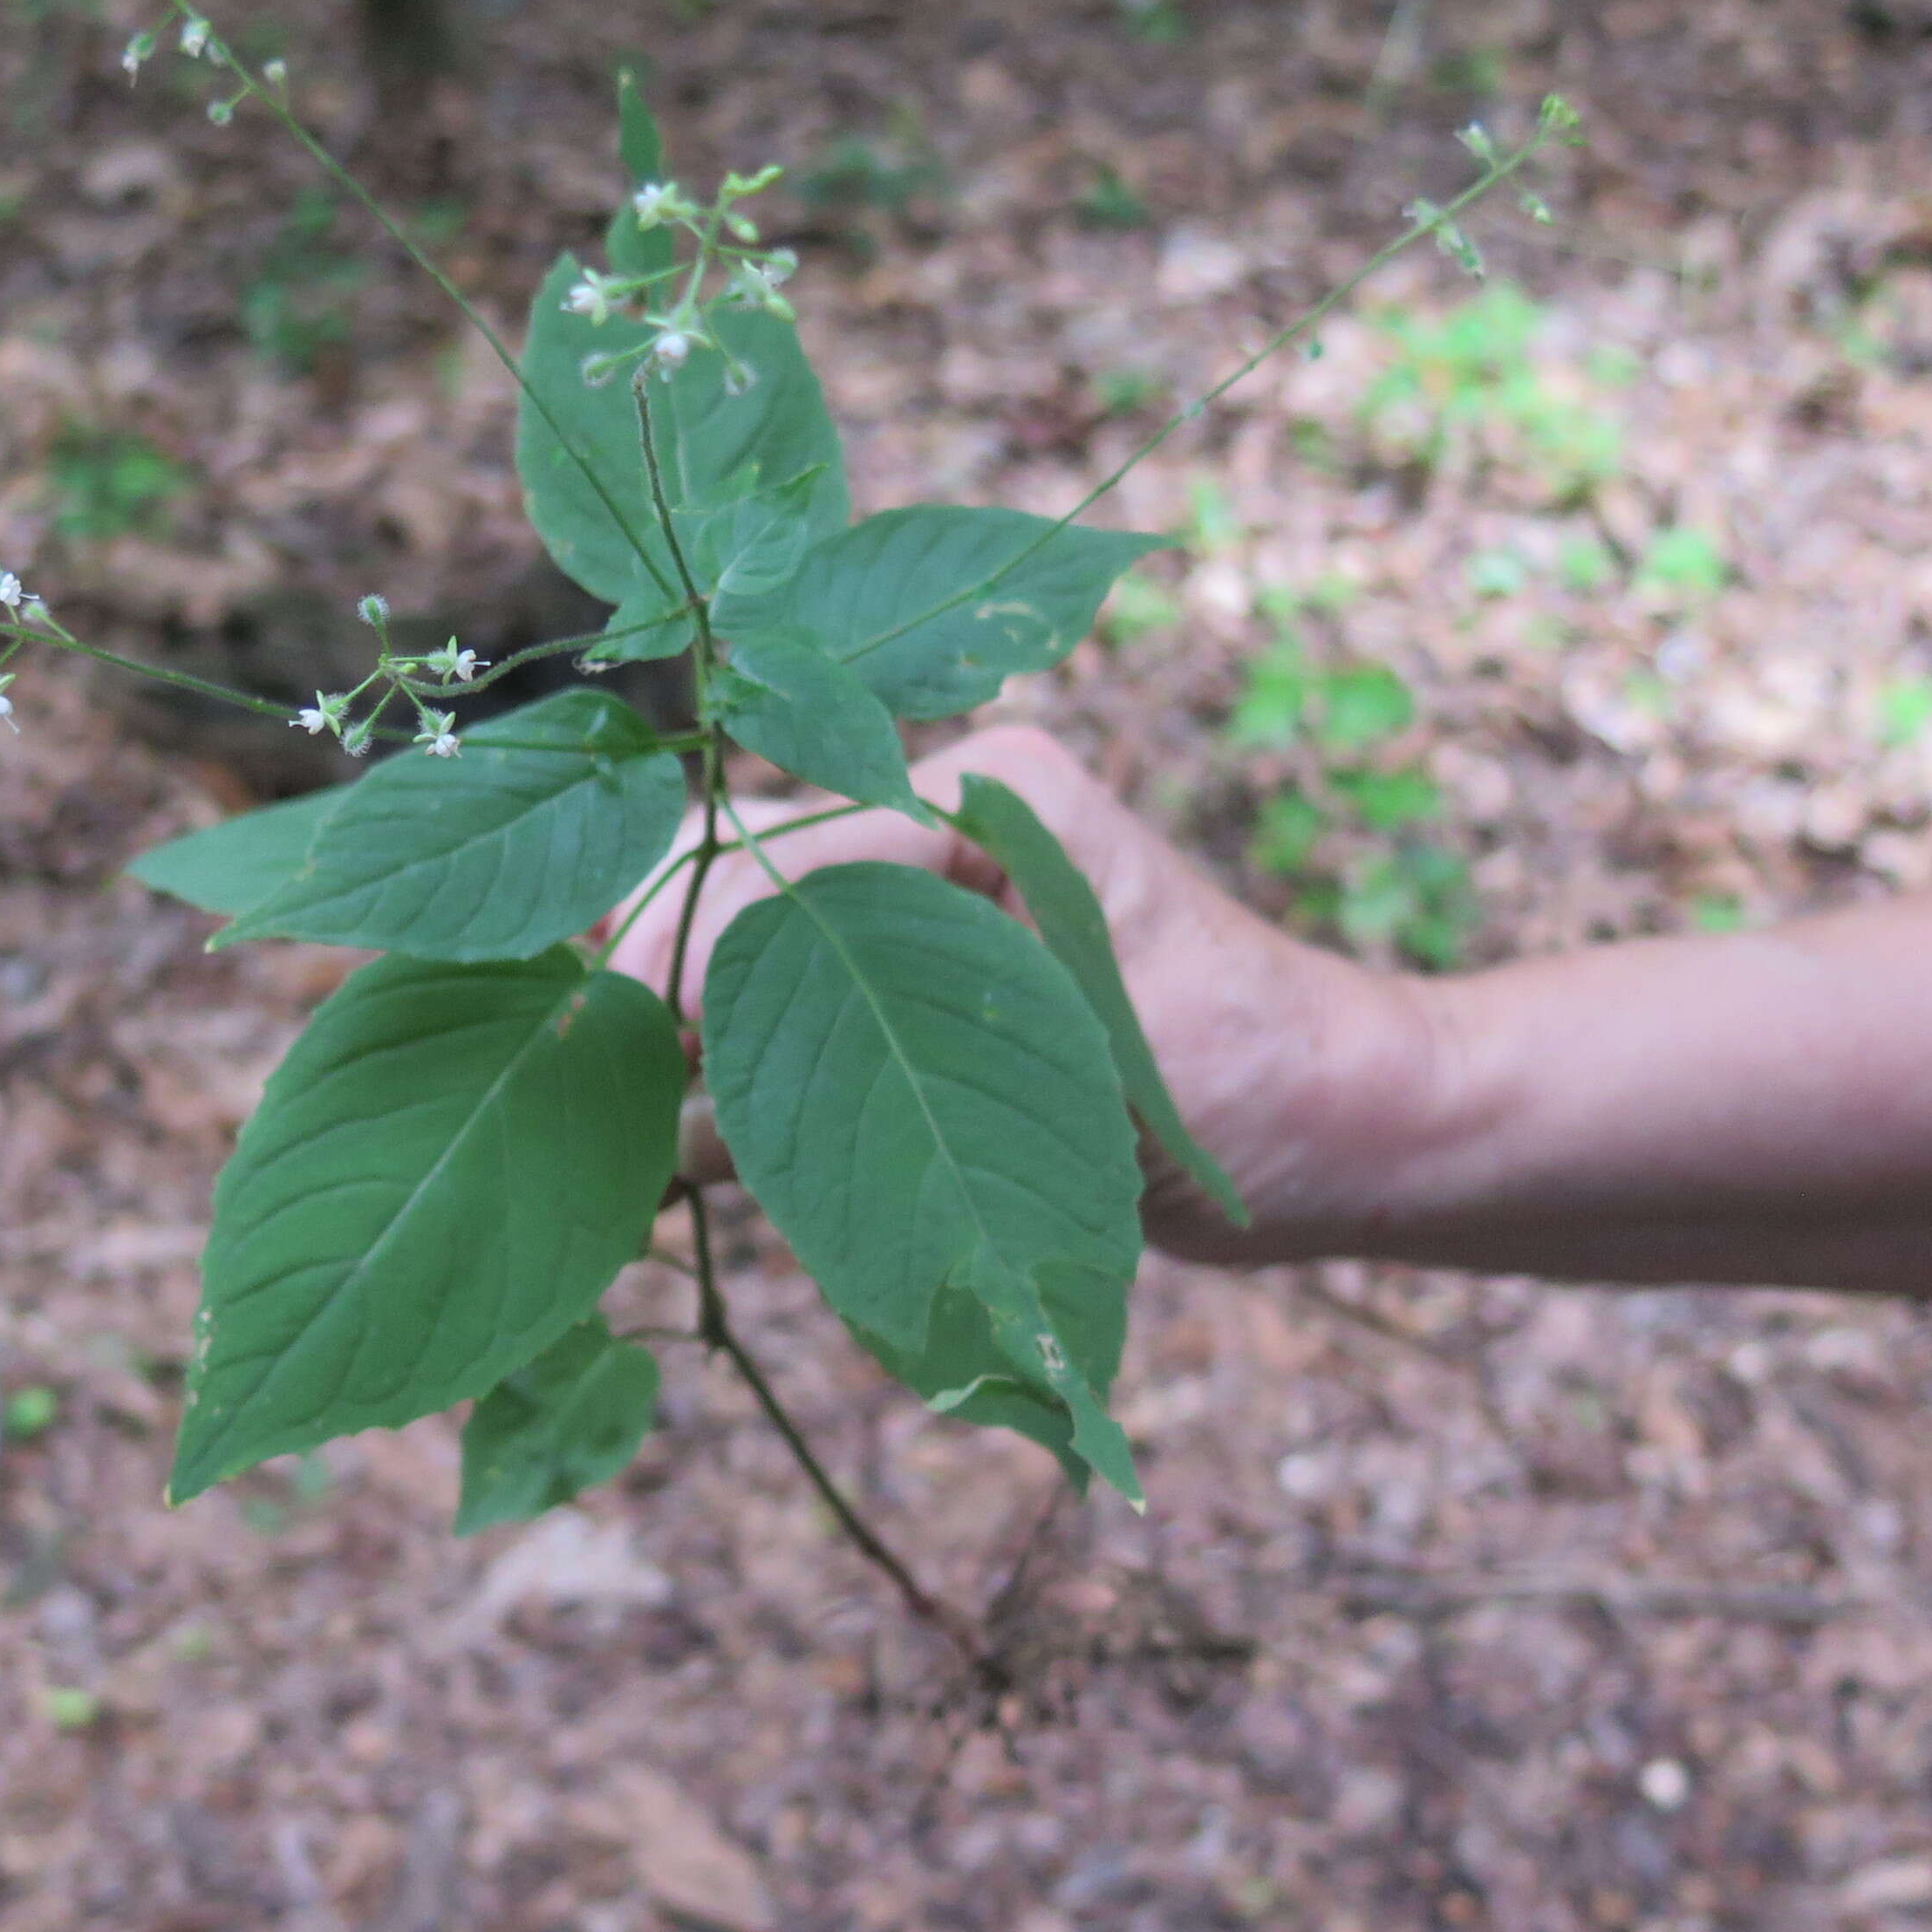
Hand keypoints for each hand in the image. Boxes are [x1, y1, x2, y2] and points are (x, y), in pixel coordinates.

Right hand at [601, 725, 1442, 1260]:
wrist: (1342, 1131)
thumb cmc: (1249, 1077)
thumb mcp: (1068, 1052)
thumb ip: (882, 1064)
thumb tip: (683, 1119)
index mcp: (979, 784)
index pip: (769, 859)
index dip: (678, 965)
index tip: (620, 1067)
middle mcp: (934, 811)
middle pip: (722, 875)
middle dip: (646, 984)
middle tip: (589, 1092)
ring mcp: (917, 892)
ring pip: (731, 942)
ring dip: (673, 1031)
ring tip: (605, 1125)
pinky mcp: (912, 975)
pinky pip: (776, 1005)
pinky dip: (724, 1074)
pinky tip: (671, 1147)